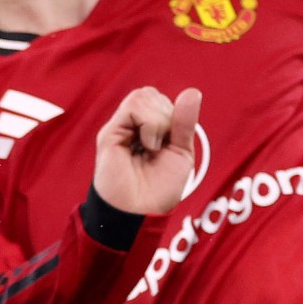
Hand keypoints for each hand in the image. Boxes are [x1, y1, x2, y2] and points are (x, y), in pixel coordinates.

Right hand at [93, 85, 202, 217]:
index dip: (173, 114)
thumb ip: (184, 123)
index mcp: (148, 130)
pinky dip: (149, 123)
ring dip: (157, 120)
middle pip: (151, 94)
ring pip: (142, 95)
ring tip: (153, 146)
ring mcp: (120, 129)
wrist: (141, 212)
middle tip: (162, 146)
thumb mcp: (181, 153)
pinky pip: (133, 106)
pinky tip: (148, 145)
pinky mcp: (110, 134)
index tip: (172, 142)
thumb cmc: (159, 190)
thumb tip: (193, 92)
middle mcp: (131, 127)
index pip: (160, 100)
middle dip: (167, 116)